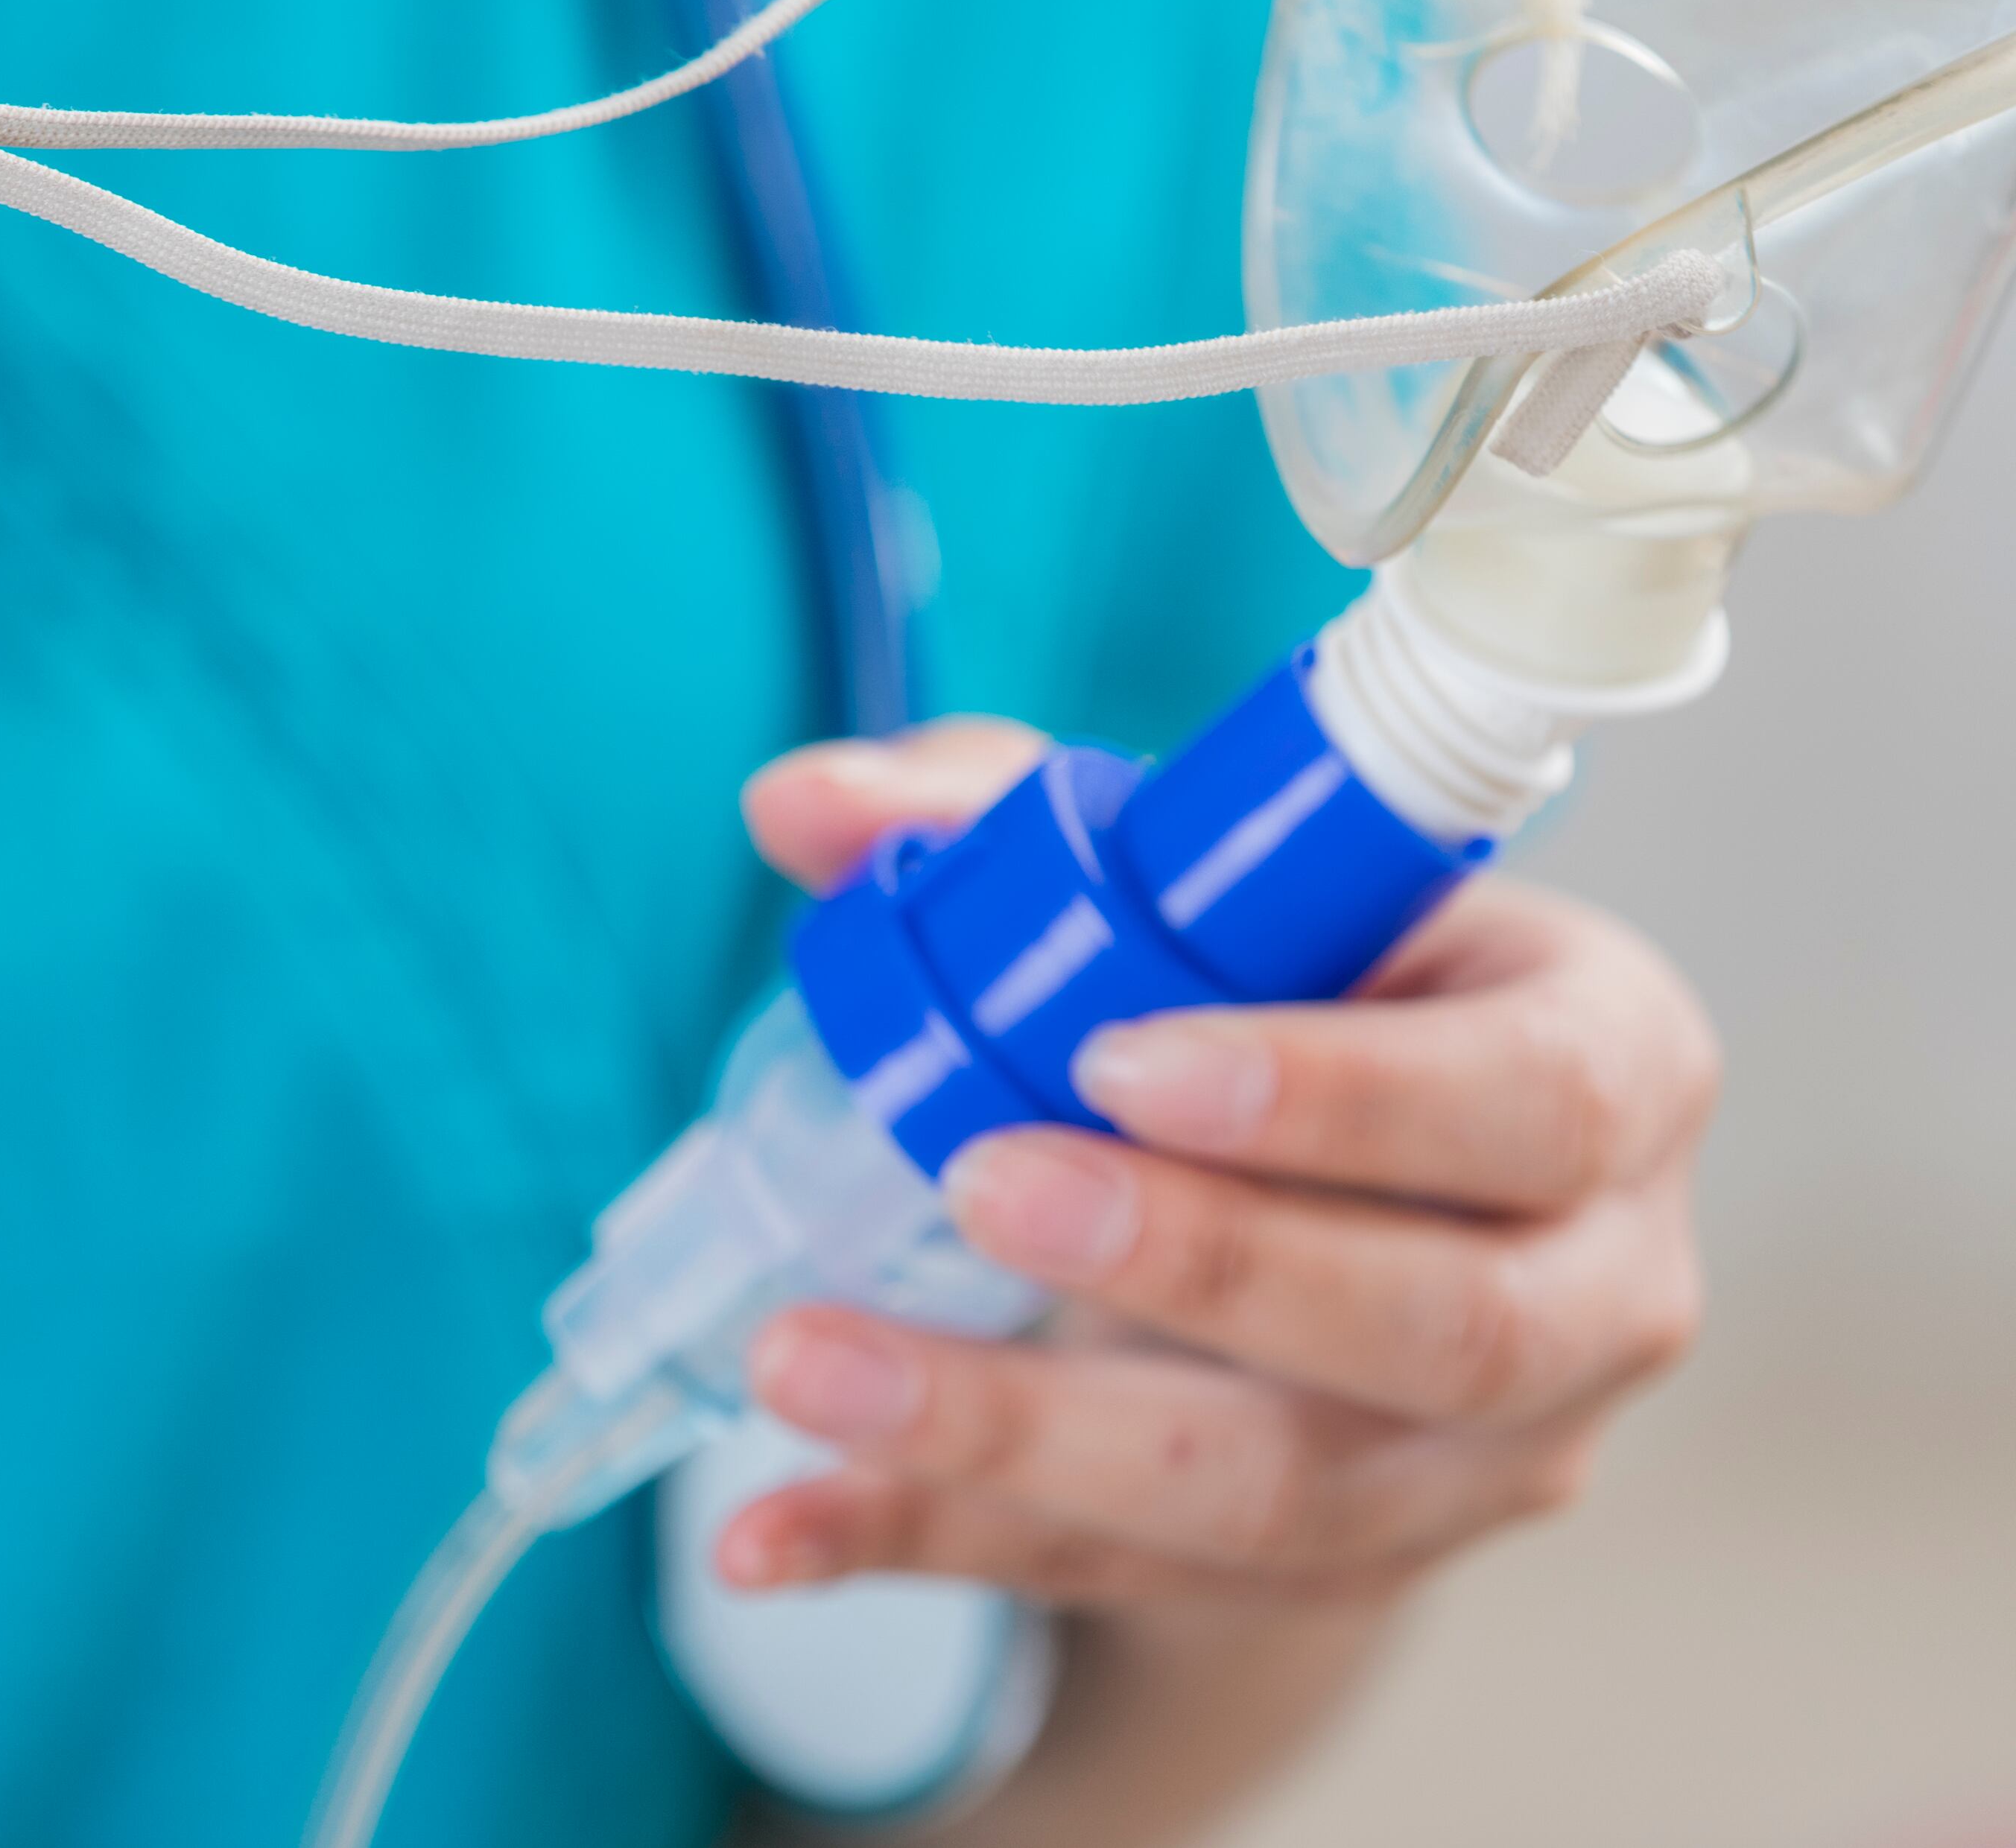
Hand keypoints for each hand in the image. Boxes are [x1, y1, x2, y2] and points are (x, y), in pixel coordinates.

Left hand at [711, 716, 1713, 1817]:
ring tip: (808, 1362)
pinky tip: (776, 1529)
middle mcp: (1598, 1289)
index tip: (1121, 1059)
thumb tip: (802, 805)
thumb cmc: (1292, 989)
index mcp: (1609, 1068)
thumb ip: (997, 812)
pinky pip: (1130, 1578)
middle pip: (1435, 1326)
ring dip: (1015, 1434)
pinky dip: (932, 1542)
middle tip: (975, 1188)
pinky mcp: (1344, 1575)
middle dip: (1192, 1268)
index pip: (1528, 1099)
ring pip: (1275, 1492)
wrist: (1337, 1193)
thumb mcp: (1195, 873)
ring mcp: (1484, 1466)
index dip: (1337, 1095)